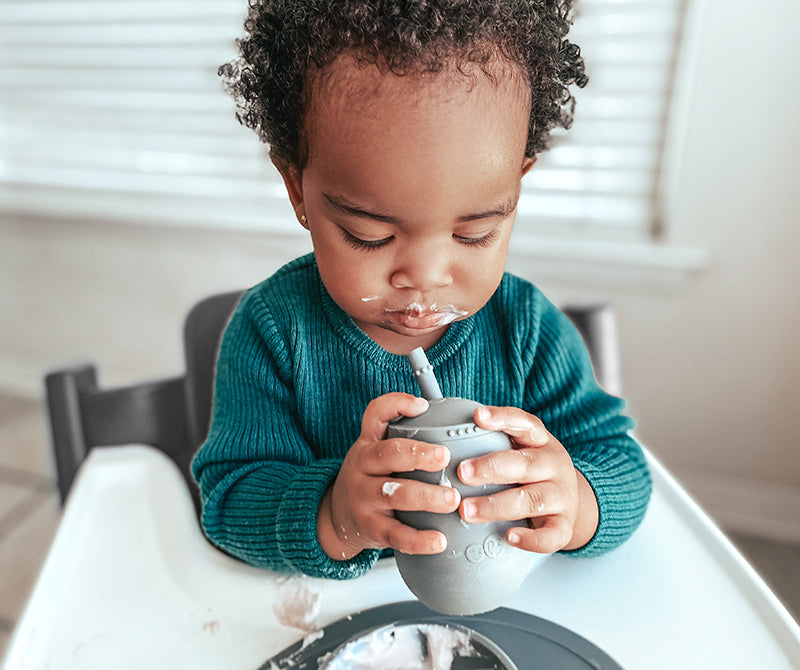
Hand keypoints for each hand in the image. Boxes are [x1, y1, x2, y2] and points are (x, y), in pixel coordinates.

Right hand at [318, 393, 460, 559]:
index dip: (397, 405)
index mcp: (367, 444)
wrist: (337, 517)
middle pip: (387, 454)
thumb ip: (404, 436)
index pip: (375, 415)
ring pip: (394, 495)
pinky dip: (419, 539)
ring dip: (425, 496)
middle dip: (417, 454)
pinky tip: (439, 540)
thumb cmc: (369, 478)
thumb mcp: (375, 452)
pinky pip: (396, 535)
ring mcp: (364, 499)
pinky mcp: (371, 528)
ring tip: (452, 499)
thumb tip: (448, 420)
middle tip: (444, 457)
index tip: (422, 406)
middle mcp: (362, 467)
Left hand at [456, 406, 598, 552]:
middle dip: (491, 467)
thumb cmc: (532, 472)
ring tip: (467, 510)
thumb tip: (440, 435)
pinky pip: (551, 535)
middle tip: (462, 472)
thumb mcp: (519, 449)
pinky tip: (509, 537)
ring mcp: (562, 496)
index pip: (524, 423)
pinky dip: (531, 539)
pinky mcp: (564, 525)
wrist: (570, 500)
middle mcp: (554, 465)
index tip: (478, 416)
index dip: (502, 418)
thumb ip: (490, 441)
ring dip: (496, 505)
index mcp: (540, 441)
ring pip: (532, 500)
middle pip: (526, 464)